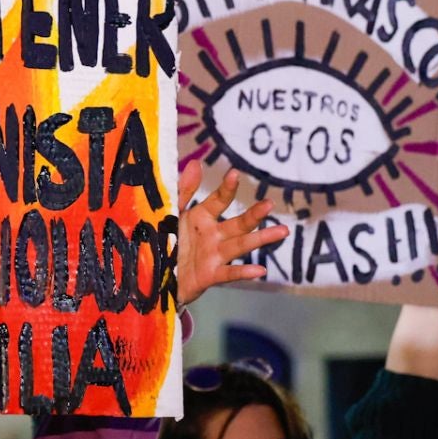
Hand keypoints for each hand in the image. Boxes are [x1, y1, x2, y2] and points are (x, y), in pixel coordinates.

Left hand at [174, 165, 289, 306]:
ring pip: (241, 244)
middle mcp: (213, 234)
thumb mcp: (171, 213)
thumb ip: (183, 190)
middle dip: (255, 214)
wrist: (154, 274)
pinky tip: (260, 270)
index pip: (219, 200)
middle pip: (239, 223)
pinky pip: (229, 273)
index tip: (234, 174)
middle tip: (270, 204)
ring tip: (283, 231)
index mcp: (202, 217)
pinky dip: (244, 272)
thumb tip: (196, 163)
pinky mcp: (210, 274)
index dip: (227, 188)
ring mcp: (214, 255)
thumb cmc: (166, 240)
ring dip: (261, 238)